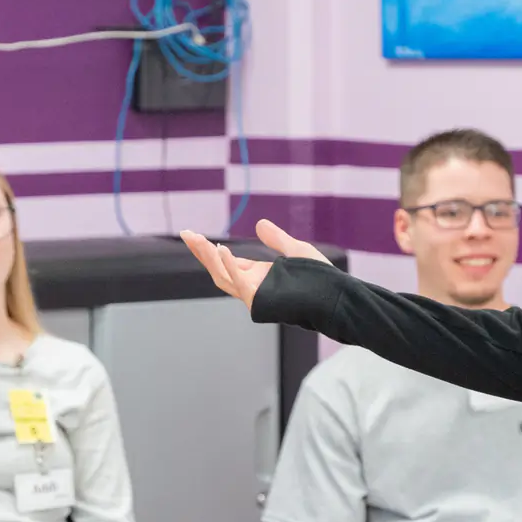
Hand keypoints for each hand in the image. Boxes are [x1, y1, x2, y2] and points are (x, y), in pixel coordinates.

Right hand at [178, 221, 326, 311]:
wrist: (335, 298)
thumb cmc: (320, 280)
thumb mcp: (296, 251)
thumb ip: (276, 239)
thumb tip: (260, 224)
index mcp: (258, 277)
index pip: (227, 262)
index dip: (210, 249)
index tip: (197, 236)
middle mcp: (252, 286)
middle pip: (217, 270)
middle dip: (201, 252)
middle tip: (186, 234)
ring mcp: (254, 294)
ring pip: (222, 276)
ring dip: (207, 257)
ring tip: (195, 239)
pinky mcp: (259, 297)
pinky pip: (239, 281)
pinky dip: (229, 264)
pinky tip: (221, 249)